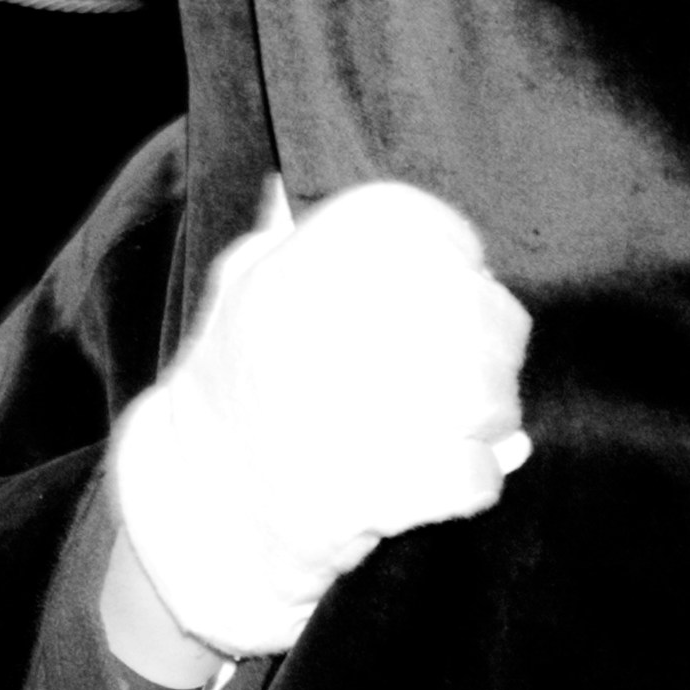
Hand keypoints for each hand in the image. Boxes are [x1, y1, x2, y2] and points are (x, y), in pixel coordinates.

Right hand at [106, 178, 532, 664]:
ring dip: (493, 415)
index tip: (456, 281)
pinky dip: (478, 478)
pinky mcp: (361, 493)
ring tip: (476, 426)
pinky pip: (470, 474)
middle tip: (479, 372)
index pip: (414, 224)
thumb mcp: (239, 294)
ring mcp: (335, 413)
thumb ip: (280, 241)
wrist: (196, 508)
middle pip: (469, 307)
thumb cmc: (232, 391)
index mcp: (287, 273)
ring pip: (483, 393)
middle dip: (493, 345)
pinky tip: (456, 476)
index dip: (453, 252)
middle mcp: (310, 331)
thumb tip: (285, 180)